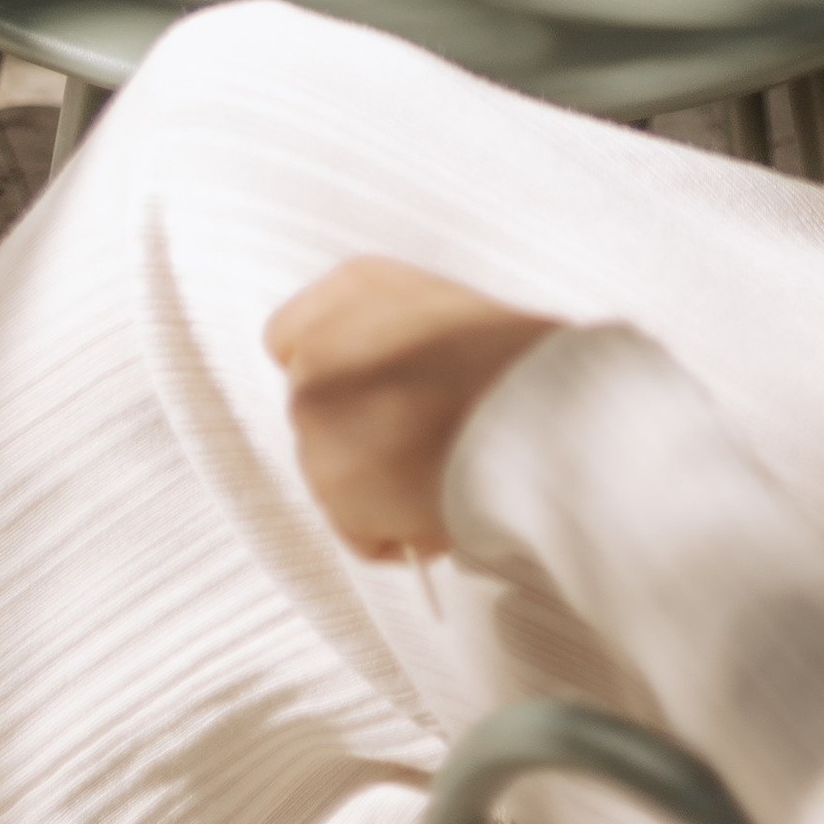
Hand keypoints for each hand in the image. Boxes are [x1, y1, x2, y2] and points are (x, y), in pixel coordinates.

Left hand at [266, 258, 561, 560]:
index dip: (334, 373)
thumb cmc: (514, 366)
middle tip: (426, 445)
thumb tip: (376, 386)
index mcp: (352, 289)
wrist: (535, 413)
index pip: (289, 338)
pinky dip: (394, 534)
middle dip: (360, 437)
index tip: (370, 397)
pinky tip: (441, 507)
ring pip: (336, 476)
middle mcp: (318, 346)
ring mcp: (316, 415)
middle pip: (316, 413)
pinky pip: (358, 528)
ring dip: (380, 490)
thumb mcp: (445, 313)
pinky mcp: (330, 479)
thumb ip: (389, 335)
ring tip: (446, 474)